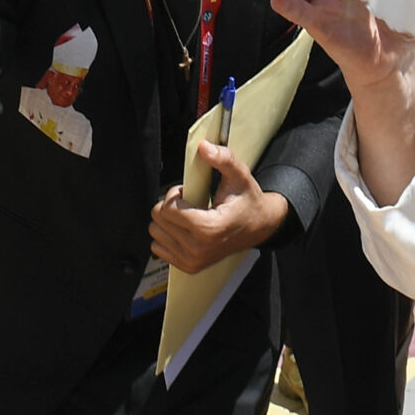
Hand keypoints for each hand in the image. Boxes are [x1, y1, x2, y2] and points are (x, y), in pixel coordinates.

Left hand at [149, 148, 288, 272]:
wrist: (259, 227)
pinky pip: (158, 248)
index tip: (188, 192)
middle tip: (189, 202)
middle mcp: (199, 249)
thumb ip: (223, 159)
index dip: (175, 194)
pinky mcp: (188, 266)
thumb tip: (204, 147)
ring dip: (168, 220)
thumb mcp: (239, 176)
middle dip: (170, 205)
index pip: (168, 210)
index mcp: (209, 228)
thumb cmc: (247, 202)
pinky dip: (167, 235)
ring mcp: (193, 260)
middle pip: (158, 220)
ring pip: (155, 233)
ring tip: (188, 215)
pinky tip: (185, 229)